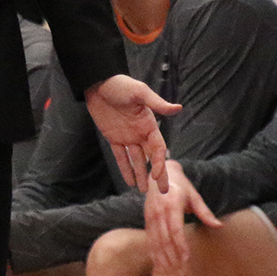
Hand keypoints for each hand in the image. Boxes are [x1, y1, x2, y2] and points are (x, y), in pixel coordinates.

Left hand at [85, 74, 179, 192]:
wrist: (98, 83)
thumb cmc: (120, 85)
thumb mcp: (140, 93)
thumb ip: (157, 103)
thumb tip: (178, 108)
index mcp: (149, 124)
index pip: (158, 148)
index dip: (159, 162)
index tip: (158, 176)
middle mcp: (140, 133)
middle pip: (151, 158)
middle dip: (157, 174)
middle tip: (163, 191)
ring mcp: (127, 137)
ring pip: (136, 160)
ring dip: (140, 175)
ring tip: (143, 191)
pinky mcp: (113, 137)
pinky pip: (120, 156)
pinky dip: (124, 168)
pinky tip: (129, 182)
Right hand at [142, 159, 219, 275]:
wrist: (160, 174)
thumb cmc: (180, 185)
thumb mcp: (194, 195)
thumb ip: (205, 212)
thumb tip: (219, 226)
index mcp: (172, 205)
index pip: (175, 230)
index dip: (181, 246)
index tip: (187, 260)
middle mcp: (159, 212)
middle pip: (165, 240)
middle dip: (172, 259)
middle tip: (181, 275)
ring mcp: (151, 217)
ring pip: (155, 242)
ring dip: (162, 260)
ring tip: (171, 275)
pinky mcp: (146, 220)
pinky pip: (149, 240)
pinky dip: (153, 254)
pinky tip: (158, 266)